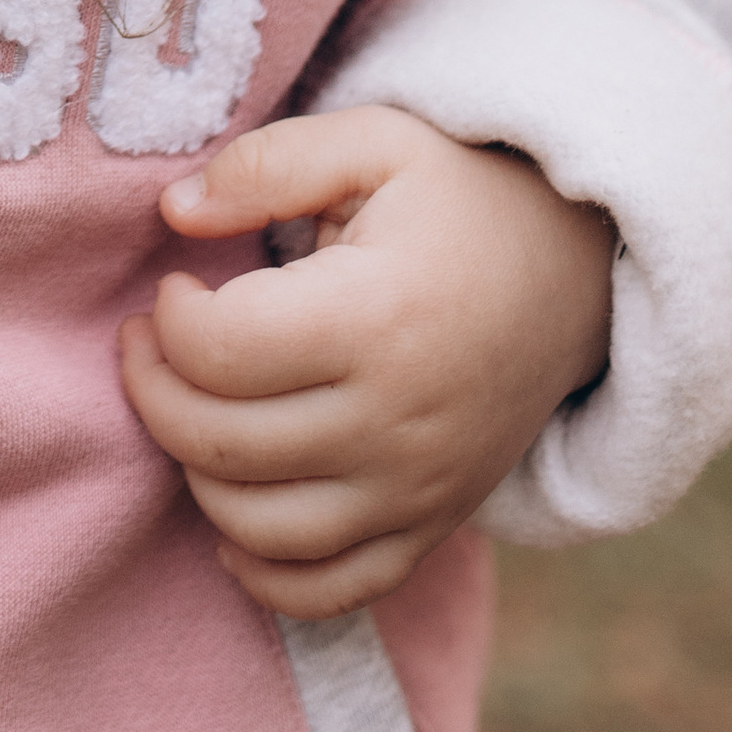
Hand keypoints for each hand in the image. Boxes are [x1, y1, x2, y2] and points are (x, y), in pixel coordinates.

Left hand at [118, 108, 615, 623]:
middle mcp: (398, 420)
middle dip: (152, 390)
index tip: (177, 284)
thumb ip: (268, 165)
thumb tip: (174, 211)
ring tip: (193, 406)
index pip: (218, 350)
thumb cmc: (460, 199)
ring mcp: (418, 487)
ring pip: (257, 528)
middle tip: (150, 342)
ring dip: (193, 472)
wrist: (580, 275)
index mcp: (377, 316)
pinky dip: (264, 574)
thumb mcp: (374, 142)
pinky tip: (231, 515)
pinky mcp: (431, 526)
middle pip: (220, 442)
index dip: (168, 319)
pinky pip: (330, 590)